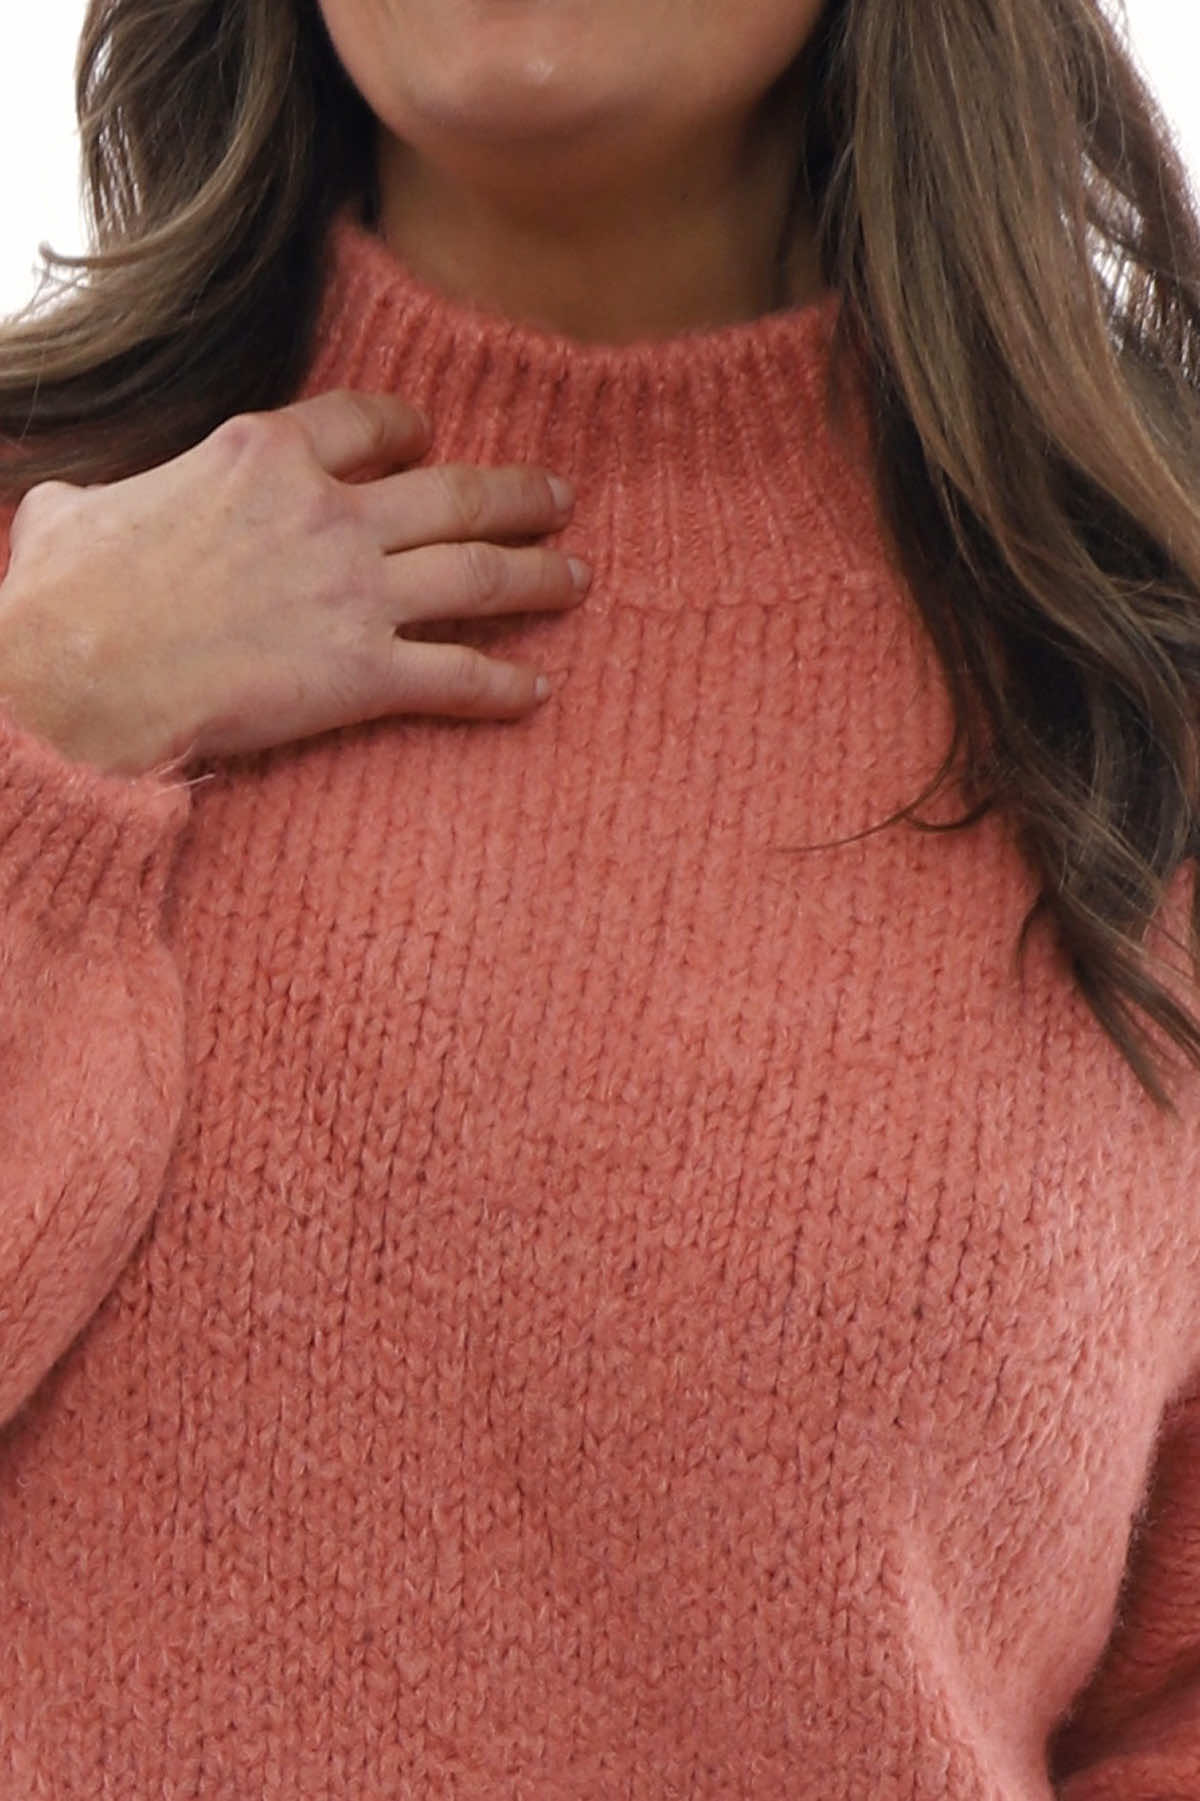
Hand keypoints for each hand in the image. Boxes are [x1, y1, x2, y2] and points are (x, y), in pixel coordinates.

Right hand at [0, 389, 589, 776]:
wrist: (71, 681)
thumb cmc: (59, 598)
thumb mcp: (70, 511)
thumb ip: (98, 496)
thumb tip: (69, 509)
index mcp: (261, 454)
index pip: (367, 422)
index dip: (410, 430)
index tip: (429, 441)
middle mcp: (326, 514)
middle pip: (452, 493)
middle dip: (515, 496)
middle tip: (557, 499)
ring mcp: (351, 594)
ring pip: (477, 574)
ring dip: (537, 575)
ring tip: (576, 576)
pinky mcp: (360, 675)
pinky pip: (456, 676)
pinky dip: (504, 686)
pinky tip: (536, 691)